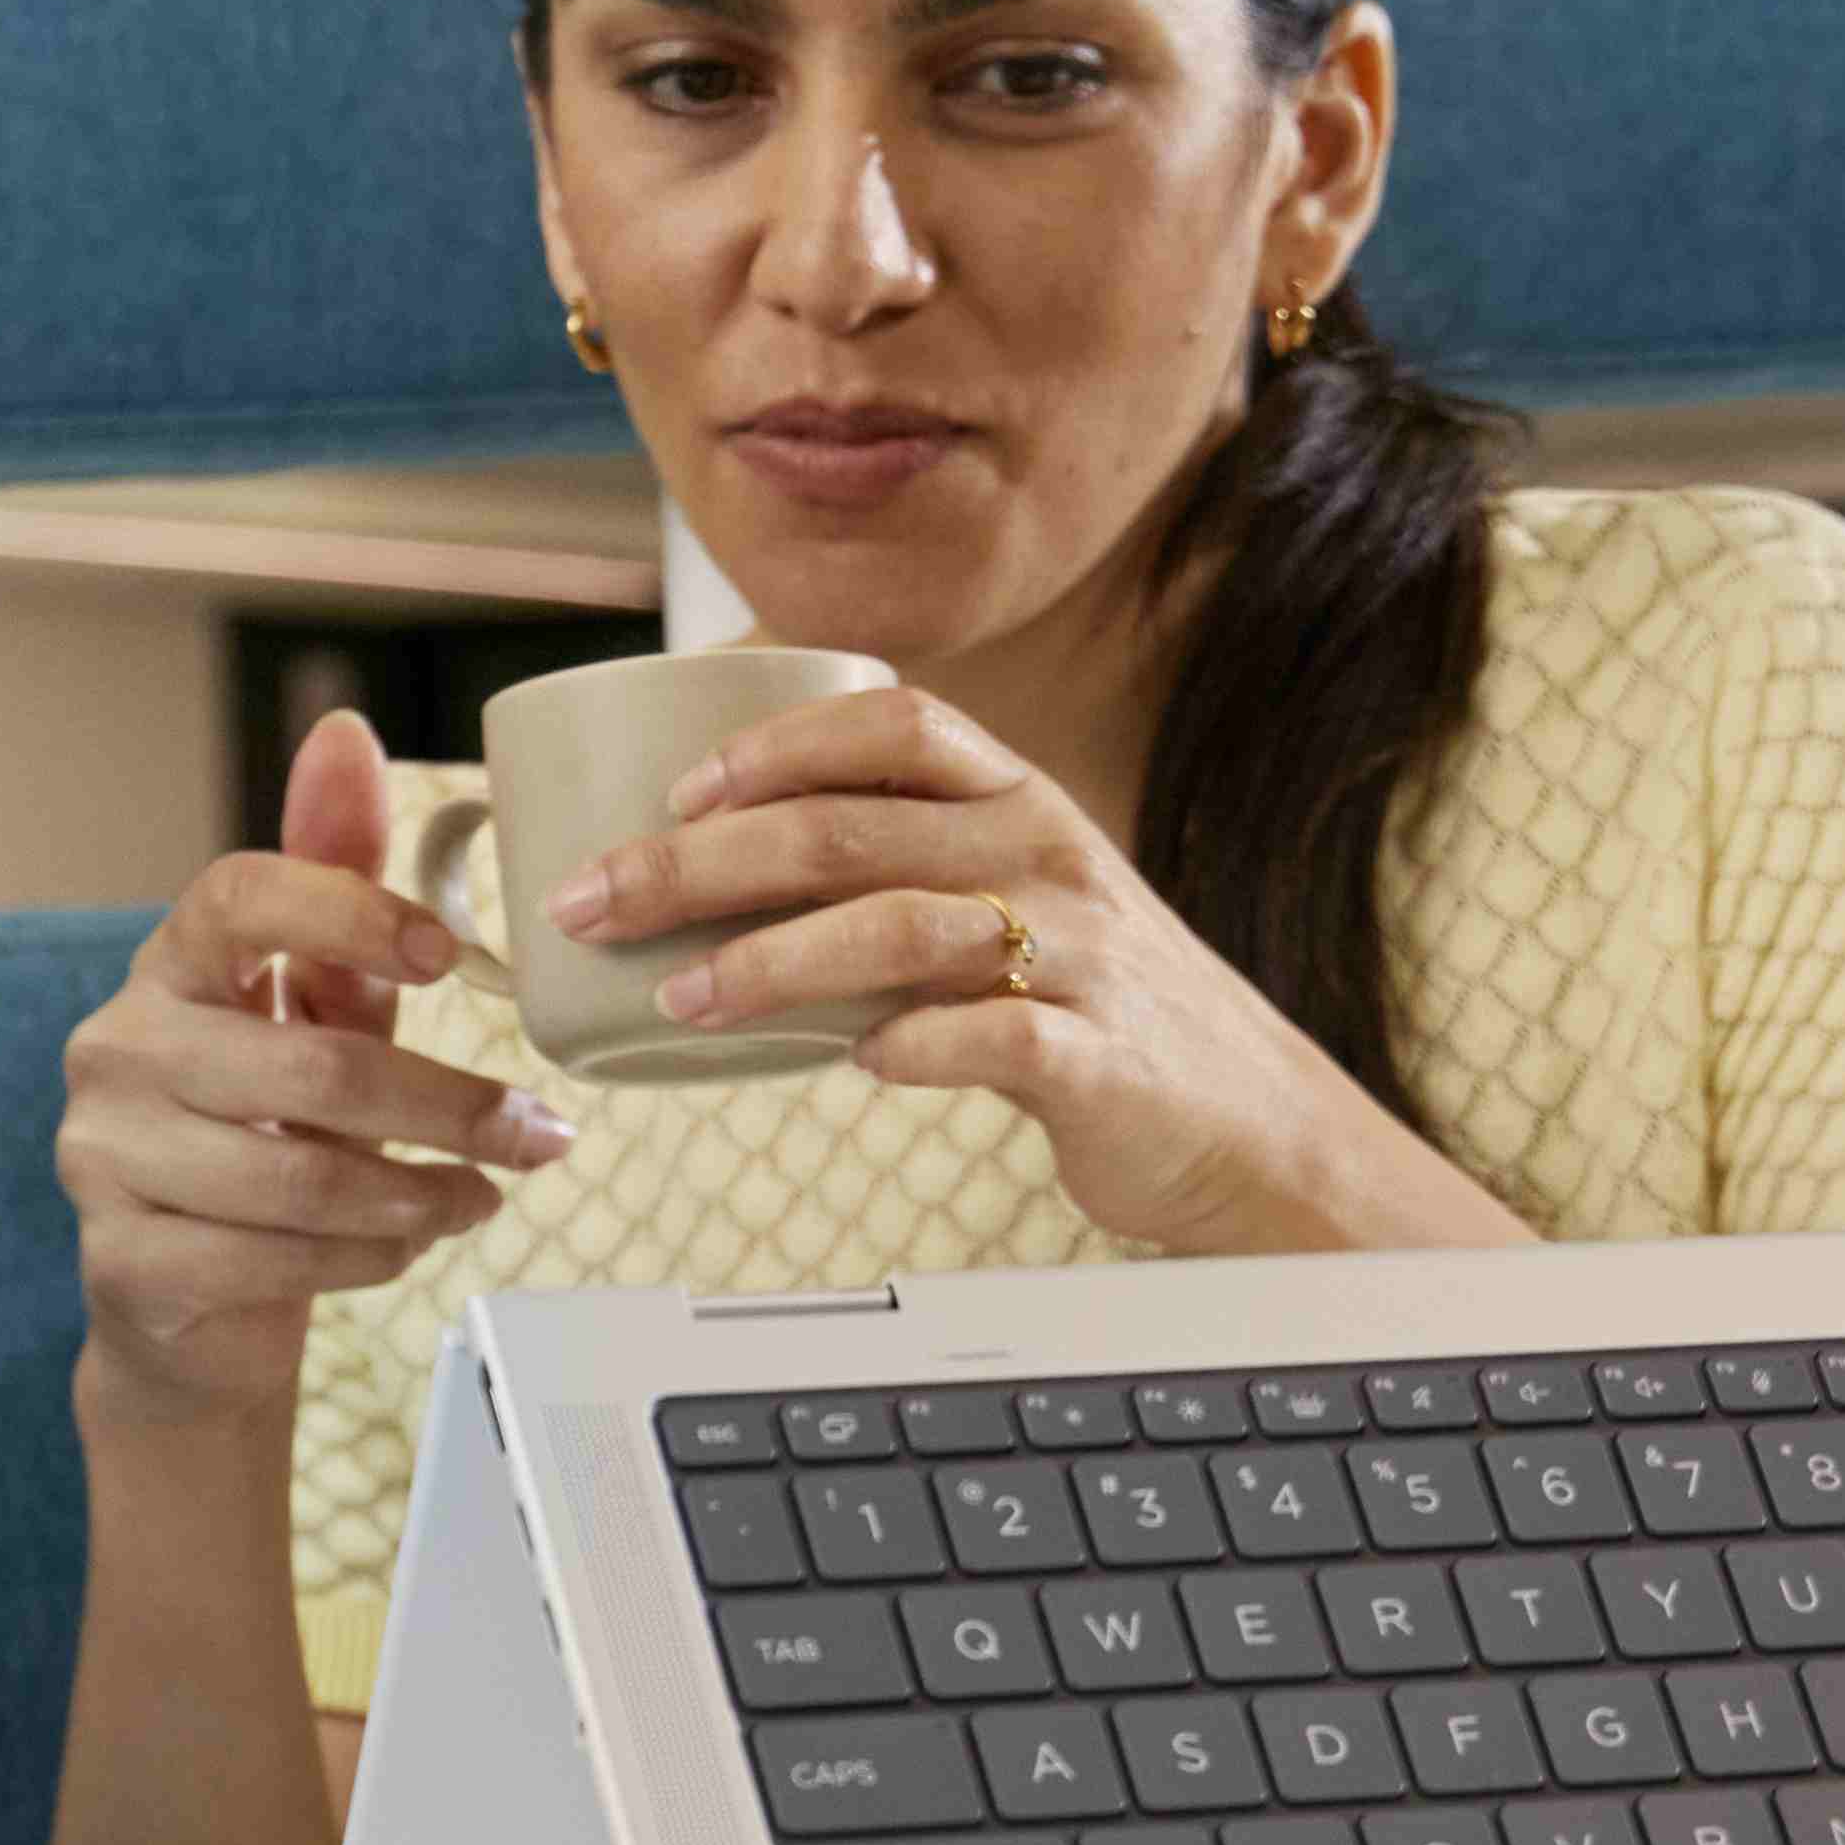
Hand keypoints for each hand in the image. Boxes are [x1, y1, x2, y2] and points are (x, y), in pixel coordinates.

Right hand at [53, 710, 573, 1424]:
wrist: (182, 1306)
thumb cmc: (265, 1135)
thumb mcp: (318, 1010)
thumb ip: (337, 888)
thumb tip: (344, 732)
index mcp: (167, 967)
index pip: (239, 897)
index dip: (348, 911)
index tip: (446, 957)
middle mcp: (117, 1049)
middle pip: (308, 1066)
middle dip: (450, 1107)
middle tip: (538, 1133)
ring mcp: (104, 1158)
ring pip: (300, 1178)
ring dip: (422, 1194)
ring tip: (482, 1198)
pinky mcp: (123, 1263)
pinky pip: (276, 1261)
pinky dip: (371, 1257)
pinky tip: (408, 1244)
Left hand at [539, 686, 1524, 1257]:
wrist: (1250, 1121)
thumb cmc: (1097, 1009)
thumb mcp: (1015, 903)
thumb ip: (900, 874)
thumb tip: (716, 881)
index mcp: (1021, 801)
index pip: (893, 723)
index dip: (773, 744)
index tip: (673, 790)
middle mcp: (1048, 857)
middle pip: (850, 828)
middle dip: (699, 862)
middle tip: (595, 902)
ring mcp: (1078, 955)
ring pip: (902, 926)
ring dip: (771, 960)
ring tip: (676, 998)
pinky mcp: (1098, 1057)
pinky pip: (992, 1037)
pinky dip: (910, 1046)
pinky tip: (847, 1065)